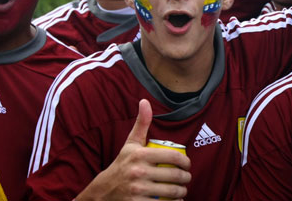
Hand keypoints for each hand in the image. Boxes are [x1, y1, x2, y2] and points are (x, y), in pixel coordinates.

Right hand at [76, 99, 191, 200]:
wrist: (104, 191)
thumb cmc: (122, 165)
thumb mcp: (130, 144)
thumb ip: (141, 123)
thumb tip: (145, 101)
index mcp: (140, 155)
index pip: (173, 157)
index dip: (186, 161)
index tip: (187, 165)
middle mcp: (138, 172)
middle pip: (175, 176)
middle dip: (186, 178)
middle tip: (186, 179)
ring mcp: (137, 190)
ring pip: (172, 192)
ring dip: (182, 192)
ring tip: (182, 190)